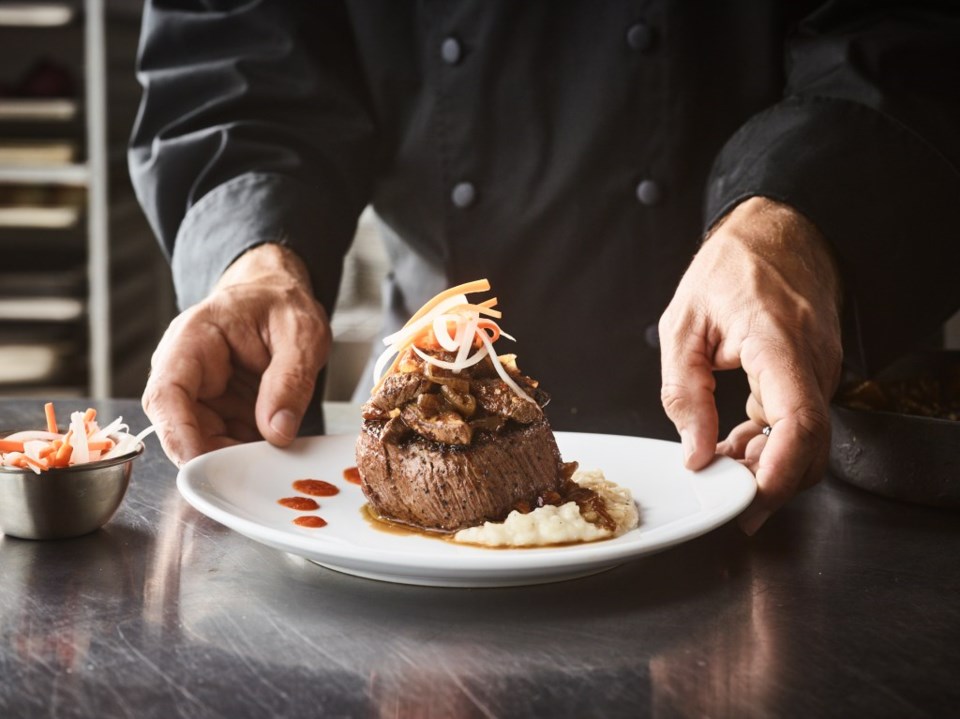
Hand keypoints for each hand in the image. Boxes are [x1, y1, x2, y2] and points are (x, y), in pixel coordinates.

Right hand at [142, 243, 331, 465]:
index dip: (176, 435)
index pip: (167, 393)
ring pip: (203, 441)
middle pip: (181, 427)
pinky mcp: (219, 410)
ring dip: (234, 457)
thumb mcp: (301, 334)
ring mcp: (201, 394)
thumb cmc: (282, 304)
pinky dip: (248, 452)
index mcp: (193, 339)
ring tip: (271, 458)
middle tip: (254, 471)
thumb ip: (291, 380)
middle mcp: (187, 370)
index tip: (199, 464)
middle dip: (214, 455)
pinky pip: (226, 441)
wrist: (279, 295)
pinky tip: (272, 452)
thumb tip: (278, 431)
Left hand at [658, 197, 842, 533]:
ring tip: (719, 457)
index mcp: (776, 340)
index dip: (780, 471)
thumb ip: (684, 393)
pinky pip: (801, 421)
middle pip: (810, 444)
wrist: (780, 232)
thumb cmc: (729, 269)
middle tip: (722, 492)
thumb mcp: (683, 326)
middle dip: (769, 480)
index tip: (751, 500)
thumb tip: (695, 454)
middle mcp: (812, 358)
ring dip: (765, 461)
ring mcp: (822, 367)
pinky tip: (736, 439)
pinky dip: (770, 441)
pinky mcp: (817, 374)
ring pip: (806, 439)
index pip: (798, 420)